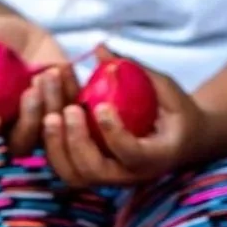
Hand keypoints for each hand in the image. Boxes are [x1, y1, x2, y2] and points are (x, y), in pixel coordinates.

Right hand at [0, 16, 71, 152]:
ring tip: (46, 74)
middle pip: (20, 144)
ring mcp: (41, 123)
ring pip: (50, 133)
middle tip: (30, 92)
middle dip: (28, 123)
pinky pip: (71, 112)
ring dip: (50, 106)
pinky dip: (68, 91)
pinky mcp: (64, 109)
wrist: (22, 36)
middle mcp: (12, 127)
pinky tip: (60, 68)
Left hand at [41, 62, 212, 188]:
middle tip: (68, 110)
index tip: (101, 106)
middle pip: (95, 172)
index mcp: (157, 157)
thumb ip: (137, 71)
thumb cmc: (177, 111)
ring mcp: (110, 177)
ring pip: (73, 176)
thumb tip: (100, 49)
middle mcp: (131, 175)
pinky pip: (64, 166)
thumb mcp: (167, 89)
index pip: (132, 155)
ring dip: (55, 145)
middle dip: (76, 142)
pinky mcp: (93, 171)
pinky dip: (49, 143)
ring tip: (49, 113)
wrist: (184, 141)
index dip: (114, 134)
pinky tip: (43, 111)